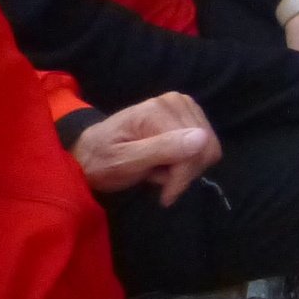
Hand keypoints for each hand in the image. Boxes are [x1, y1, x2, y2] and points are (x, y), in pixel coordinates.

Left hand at [74, 95, 218, 204]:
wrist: (89, 152)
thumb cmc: (102, 161)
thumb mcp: (124, 162)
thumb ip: (162, 150)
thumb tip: (202, 138)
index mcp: (158, 110)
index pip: (194, 149)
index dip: (181, 177)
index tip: (164, 196)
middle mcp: (175, 101)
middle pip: (206, 147)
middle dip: (183, 171)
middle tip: (158, 179)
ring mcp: (182, 105)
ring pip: (209, 147)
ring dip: (185, 166)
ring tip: (159, 168)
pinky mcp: (187, 112)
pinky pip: (205, 143)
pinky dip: (188, 159)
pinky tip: (167, 160)